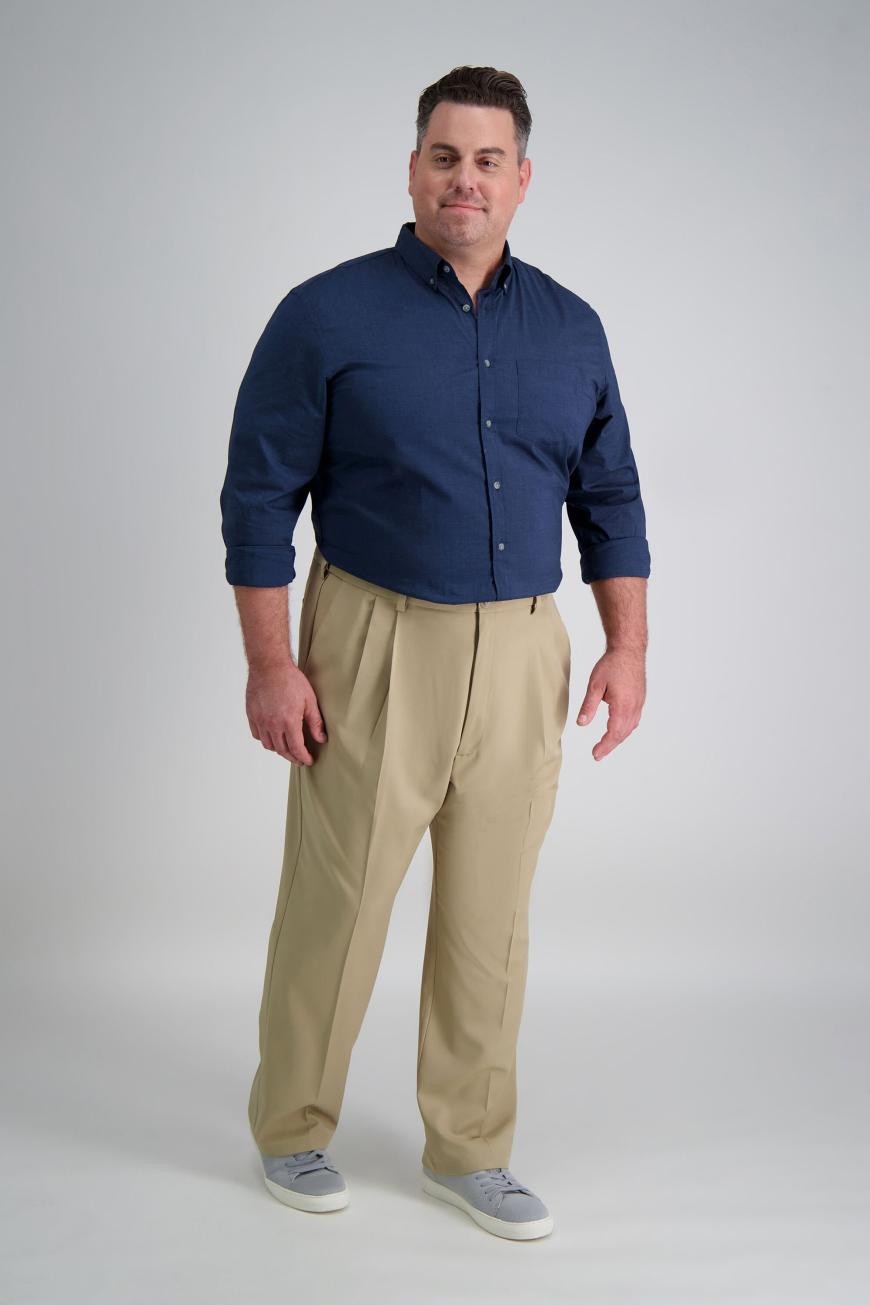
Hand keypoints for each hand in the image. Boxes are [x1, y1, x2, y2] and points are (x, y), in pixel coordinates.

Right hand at [245, 662, 327, 765]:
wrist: (269, 666)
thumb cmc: (290, 680)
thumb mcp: (309, 700)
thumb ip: (315, 722)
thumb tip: (321, 739)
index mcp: (289, 722)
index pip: (296, 748)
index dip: (303, 757)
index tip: (308, 761)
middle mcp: (272, 724)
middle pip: (282, 750)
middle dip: (292, 757)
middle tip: (299, 759)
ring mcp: (260, 720)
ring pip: (268, 745)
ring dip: (279, 750)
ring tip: (287, 749)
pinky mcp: (252, 715)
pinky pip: (257, 735)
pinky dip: (265, 739)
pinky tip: (272, 737)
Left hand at [576, 646, 645, 760]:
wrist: (629, 649)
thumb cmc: (612, 664)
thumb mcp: (595, 685)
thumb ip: (589, 706)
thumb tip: (581, 724)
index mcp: (622, 706)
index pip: (614, 733)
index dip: (605, 746)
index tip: (595, 755)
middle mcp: (634, 707)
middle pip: (622, 734)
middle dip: (610, 745)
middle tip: (597, 754)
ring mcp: (639, 703)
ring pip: (630, 728)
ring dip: (618, 738)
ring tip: (606, 744)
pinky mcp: (640, 699)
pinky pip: (634, 720)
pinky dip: (625, 728)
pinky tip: (618, 729)